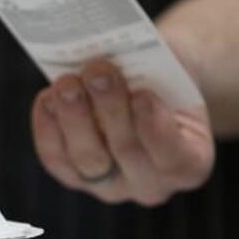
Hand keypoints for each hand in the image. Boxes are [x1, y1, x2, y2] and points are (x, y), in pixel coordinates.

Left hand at [30, 59, 213, 206]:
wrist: (147, 89)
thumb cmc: (165, 78)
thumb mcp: (175, 69)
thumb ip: (156, 68)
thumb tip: (117, 52)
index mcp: (191, 163)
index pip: (176, 156)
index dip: (156, 127)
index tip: (143, 94)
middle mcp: (151, 185)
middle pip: (127, 152)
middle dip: (110, 109)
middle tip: (98, 72)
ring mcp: (110, 187)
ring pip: (87, 159)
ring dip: (75, 116)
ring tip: (67, 82)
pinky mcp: (74, 177)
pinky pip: (57, 159)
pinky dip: (49, 127)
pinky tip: (47, 99)